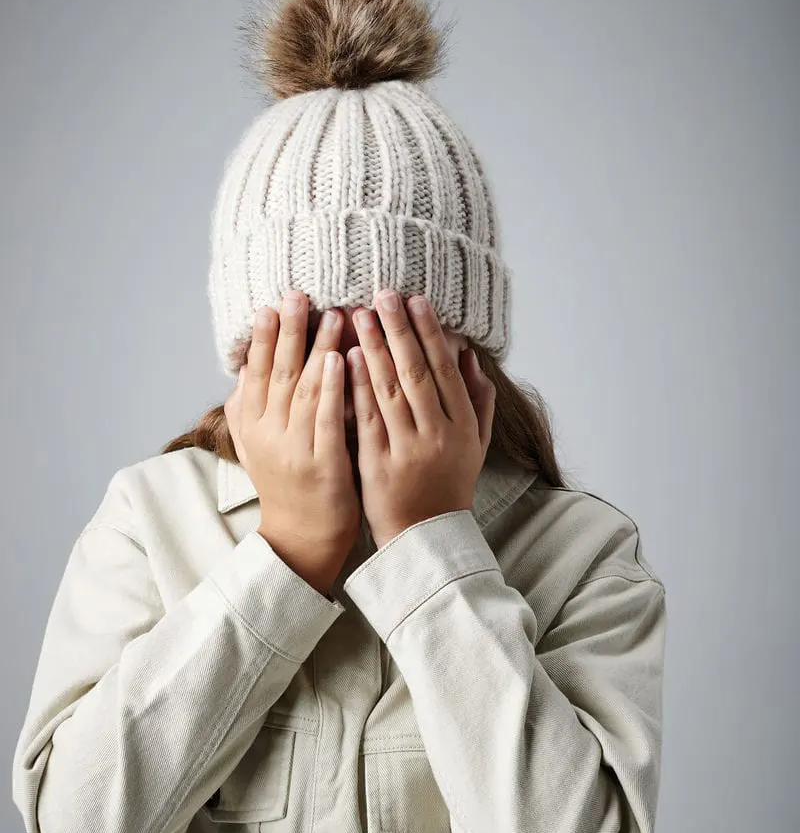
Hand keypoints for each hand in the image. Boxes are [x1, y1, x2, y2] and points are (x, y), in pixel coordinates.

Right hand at [224, 292, 361, 595]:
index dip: (261, 337)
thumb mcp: (257, 446)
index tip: (270, 303)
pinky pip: (325, 419)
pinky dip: (330, 388)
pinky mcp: (321, 464)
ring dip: (316, 349)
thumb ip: (248, 409)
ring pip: (302, 390)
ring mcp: (293, 448)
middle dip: (287, 331)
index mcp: (251, 425)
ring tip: (332, 315)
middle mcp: (267, 433)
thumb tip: (240, 372)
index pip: (254, 372)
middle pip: (276, 372)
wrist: (301, 538)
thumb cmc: (286, 485)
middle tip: (298, 293)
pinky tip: (340, 360)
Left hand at [345, 291, 495, 549]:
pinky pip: (368, 418)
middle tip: (383, 294)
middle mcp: (439, 436)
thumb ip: (478, 401)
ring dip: (375, 349)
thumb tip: (469, 356)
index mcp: (463, 427)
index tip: (416, 301)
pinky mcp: (378, 465)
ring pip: (392, 391)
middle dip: (400, 331)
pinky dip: (358, 386)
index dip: (430, 333)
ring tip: (360, 315)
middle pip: (418, 373)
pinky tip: (347, 357)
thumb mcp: (475, 446)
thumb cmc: (448, 486)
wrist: (425, 538)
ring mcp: (408, 450)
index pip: (446, 370)